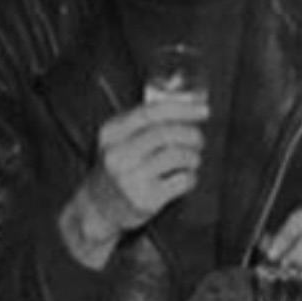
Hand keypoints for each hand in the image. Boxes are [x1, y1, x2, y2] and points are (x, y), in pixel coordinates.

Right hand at [61, 98, 208, 263]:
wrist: (97, 207)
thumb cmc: (119, 166)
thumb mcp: (121, 138)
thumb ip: (148, 117)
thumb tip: (185, 94)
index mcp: (112, 133)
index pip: (151, 112)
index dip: (182, 108)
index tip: (204, 110)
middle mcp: (118, 155)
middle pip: (166, 133)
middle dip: (192, 134)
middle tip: (198, 139)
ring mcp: (130, 179)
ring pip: (177, 155)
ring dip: (193, 156)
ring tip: (191, 160)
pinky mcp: (145, 200)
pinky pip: (182, 180)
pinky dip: (192, 177)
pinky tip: (185, 177)